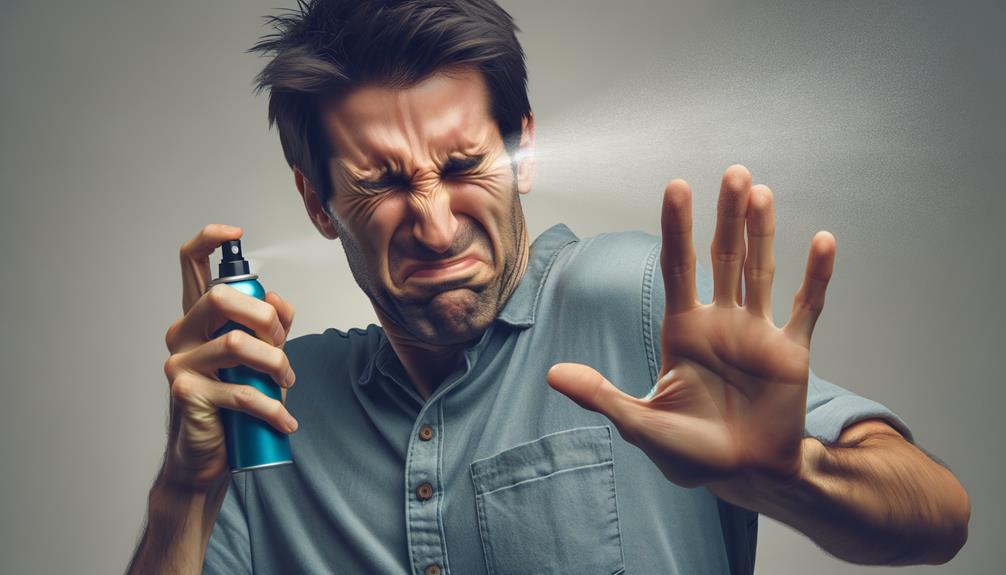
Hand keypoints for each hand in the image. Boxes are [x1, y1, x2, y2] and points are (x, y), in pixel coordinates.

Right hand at [161, 224, 297, 490]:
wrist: (207, 457)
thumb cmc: (235, 403)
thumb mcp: (260, 357)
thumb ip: (271, 326)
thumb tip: (278, 300)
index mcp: (199, 318)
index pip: (190, 265)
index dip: (209, 240)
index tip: (236, 234)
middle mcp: (182, 333)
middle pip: (221, 299)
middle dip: (265, 318)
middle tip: (282, 345)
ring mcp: (180, 363)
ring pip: (237, 345)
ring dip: (276, 364)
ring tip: (287, 384)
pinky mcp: (186, 394)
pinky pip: (241, 392)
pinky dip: (272, 408)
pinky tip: (284, 422)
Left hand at [548, 165, 834, 497]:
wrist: (742, 476)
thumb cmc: (688, 451)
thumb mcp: (640, 423)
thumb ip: (601, 396)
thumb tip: (552, 376)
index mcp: (683, 329)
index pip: (678, 267)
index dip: (678, 228)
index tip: (677, 187)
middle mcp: (720, 322)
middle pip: (723, 257)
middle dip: (725, 217)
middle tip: (732, 173)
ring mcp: (757, 334)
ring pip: (760, 272)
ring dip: (763, 234)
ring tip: (761, 193)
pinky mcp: (791, 353)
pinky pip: (806, 309)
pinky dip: (816, 278)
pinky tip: (823, 242)